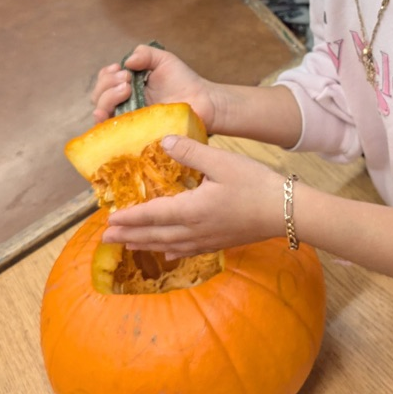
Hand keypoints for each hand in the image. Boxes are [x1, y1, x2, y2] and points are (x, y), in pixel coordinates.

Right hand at [91, 44, 217, 126]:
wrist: (202, 101)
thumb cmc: (183, 81)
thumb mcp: (163, 60)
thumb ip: (145, 54)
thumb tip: (127, 62)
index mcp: (127, 86)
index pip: (104, 81)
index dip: (106, 75)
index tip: (120, 69)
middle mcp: (124, 104)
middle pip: (98, 96)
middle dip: (107, 84)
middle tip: (127, 79)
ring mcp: (129, 120)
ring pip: (101, 112)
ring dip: (107, 98)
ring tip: (126, 88)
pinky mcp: (135, 134)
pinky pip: (112, 132)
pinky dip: (104, 122)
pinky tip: (108, 113)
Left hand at [101, 137, 282, 256]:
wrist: (287, 211)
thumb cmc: (255, 185)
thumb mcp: (221, 162)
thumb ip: (190, 153)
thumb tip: (164, 140)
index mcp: (190, 209)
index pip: (151, 215)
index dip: (129, 217)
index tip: (108, 219)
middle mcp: (194, 229)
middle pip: (154, 234)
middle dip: (129, 235)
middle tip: (105, 239)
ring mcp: (207, 239)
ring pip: (168, 245)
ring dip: (145, 244)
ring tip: (127, 245)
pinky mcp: (220, 243)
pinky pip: (187, 250)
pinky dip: (171, 251)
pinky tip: (167, 253)